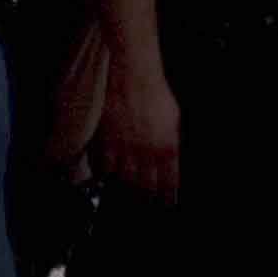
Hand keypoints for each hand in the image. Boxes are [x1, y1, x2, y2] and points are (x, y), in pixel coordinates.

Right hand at [93, 60, 183, 200]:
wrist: (132, 73)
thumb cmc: (155, 92)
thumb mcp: (173, 118)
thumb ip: (171, 142)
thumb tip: (170, 160)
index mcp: (168, 147)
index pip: (169, 183)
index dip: (167, 196)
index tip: (165, 203)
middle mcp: (147, 152)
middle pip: (145, 186)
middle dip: (144, 196)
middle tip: (142, 200)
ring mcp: (125, 147)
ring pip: (124, 179)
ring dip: (124, 187)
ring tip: (123, 191)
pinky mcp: (106, 140)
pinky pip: (103, 166)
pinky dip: (104, 173)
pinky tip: (105, 175)